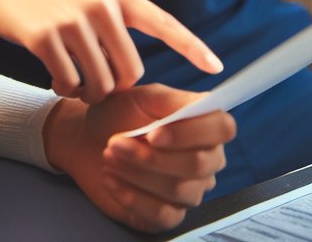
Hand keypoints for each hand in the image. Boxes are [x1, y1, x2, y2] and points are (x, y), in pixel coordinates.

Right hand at [0, 0, 221, 103]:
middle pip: (131, 72)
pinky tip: (54, 78)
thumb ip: (116, 23)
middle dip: (116, 86)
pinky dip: (63, 88)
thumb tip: (136, 72)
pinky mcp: (45, 37)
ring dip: (88, 91)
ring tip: (73, 79)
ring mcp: (72, 20)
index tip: (217, 68)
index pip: (164, 23)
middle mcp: (100, 5)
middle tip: (96, 82)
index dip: (192, 47)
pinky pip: (68, 83)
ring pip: (101, 83)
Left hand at [43, 85, 234, 232]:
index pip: (223, 127)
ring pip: (179, 190)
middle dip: (152, 156)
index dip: (191, 132)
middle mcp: (206, 159)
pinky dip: (132, 196)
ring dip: (137, 173)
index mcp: (204, 123)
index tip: (153, 133)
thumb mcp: (140, 96)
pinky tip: (110, 179)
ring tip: (109, 156)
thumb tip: (196, 108)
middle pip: (199, 164)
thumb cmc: (118, 113)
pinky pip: (163, 215)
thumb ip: (169, 100)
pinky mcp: (169, 215)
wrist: (87, 137)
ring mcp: (190, 190)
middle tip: (115, 143)